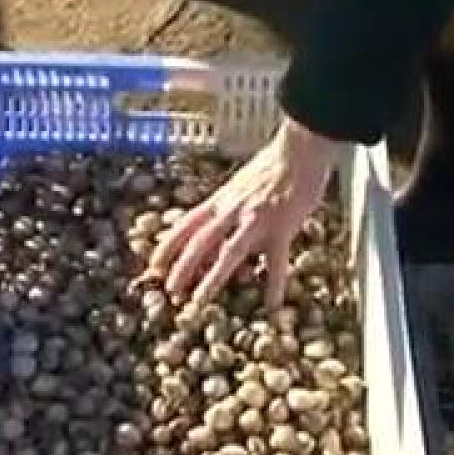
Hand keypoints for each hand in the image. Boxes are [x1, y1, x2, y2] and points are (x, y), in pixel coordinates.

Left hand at [148, 118, 340, 307]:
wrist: (300, 149)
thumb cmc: (273, 164)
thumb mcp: (239, 183)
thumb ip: (227, 205)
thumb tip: (216, 225)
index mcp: (220, 199)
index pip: (185, 225)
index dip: (167, 246)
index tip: (153, 265)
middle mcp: (231, 210)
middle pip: (198, 242)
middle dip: (181, 268)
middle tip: (169, 292)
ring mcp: (256, 220)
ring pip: (228, 253)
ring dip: (211, 279)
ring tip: (199, 301)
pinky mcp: (282, 228)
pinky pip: (276, 261)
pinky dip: (274, 284)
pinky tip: (272, 305)